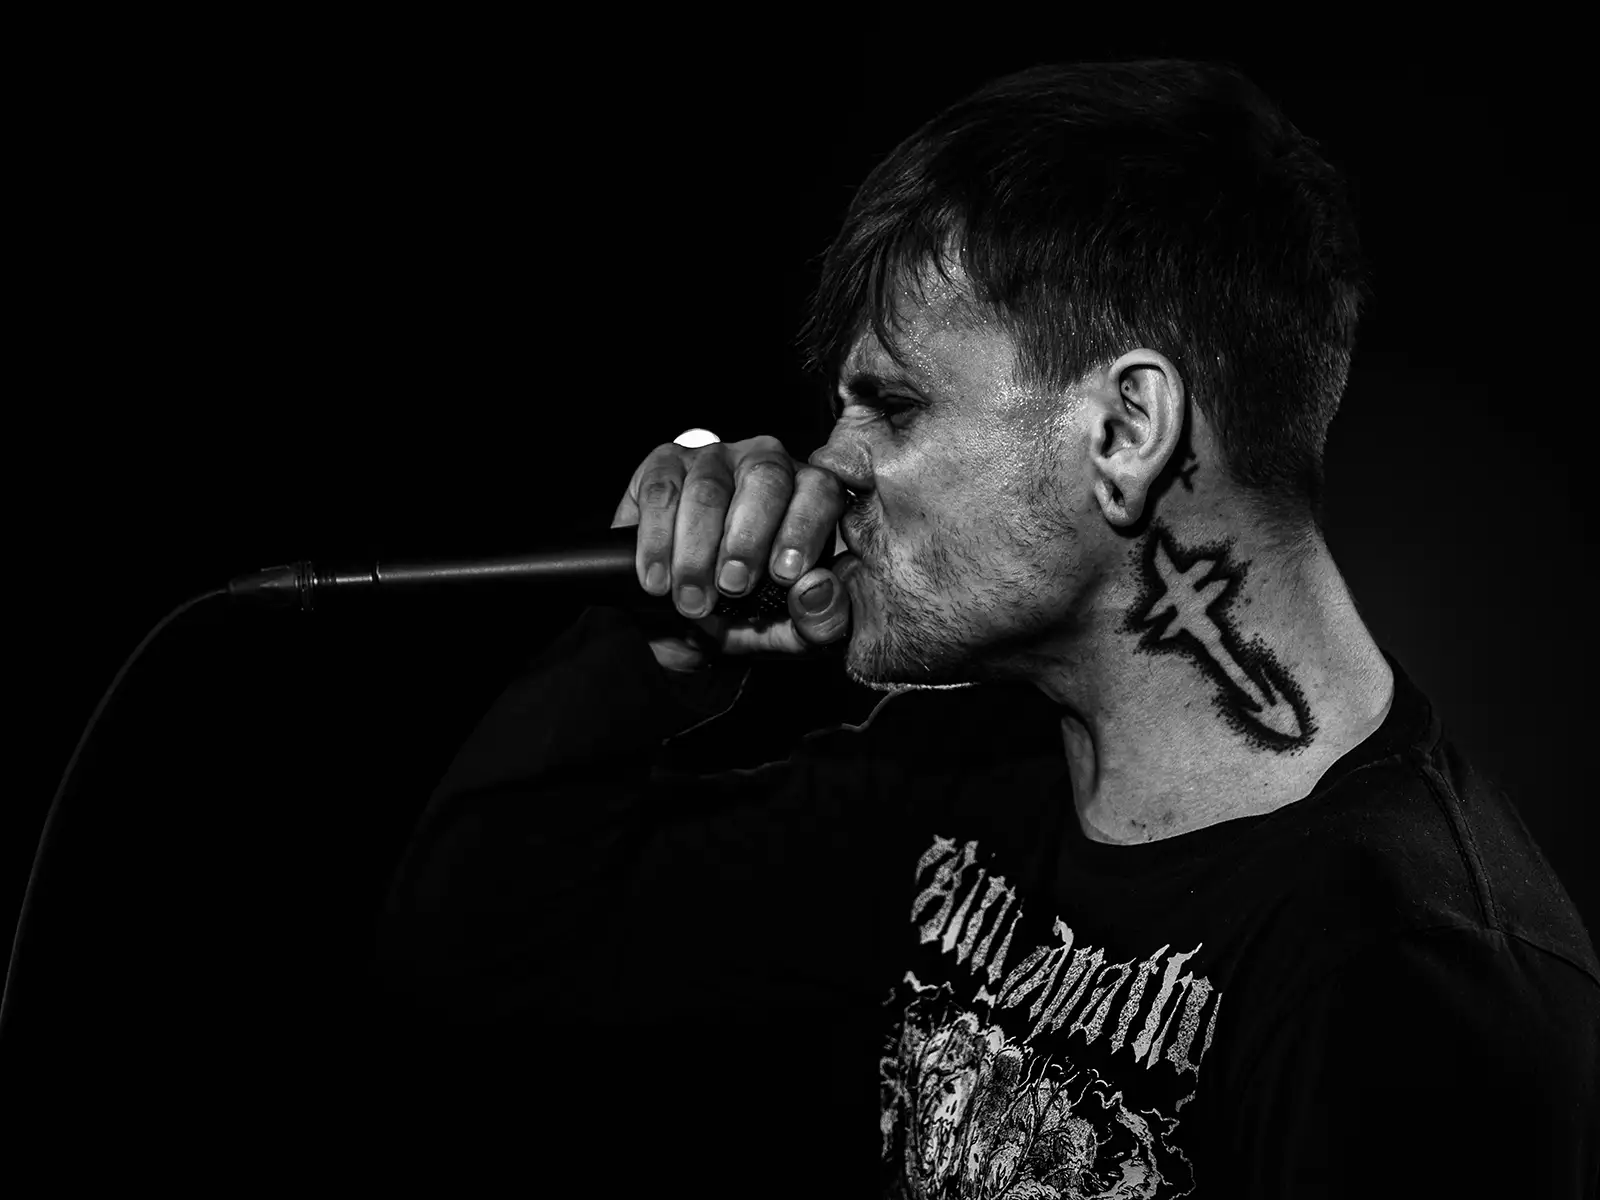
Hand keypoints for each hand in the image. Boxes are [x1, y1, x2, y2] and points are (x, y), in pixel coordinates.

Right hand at [611, 435, 854, 669]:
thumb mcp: (785, 628)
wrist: (680, 617)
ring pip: (708, 488)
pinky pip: (660, 492)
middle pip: (765, 477)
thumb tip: (817, 590)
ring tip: (692, 600)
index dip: (804, 528)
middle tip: (732, 587)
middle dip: (747, 538)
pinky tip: (658, 580)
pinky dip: (656, 541)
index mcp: (808, 492)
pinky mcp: (663, 464)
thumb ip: (817, 620)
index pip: (819, 490)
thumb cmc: (744, 611)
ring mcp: (712, 458)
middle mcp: (764, 462)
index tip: (785, 575)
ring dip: (697, 551)